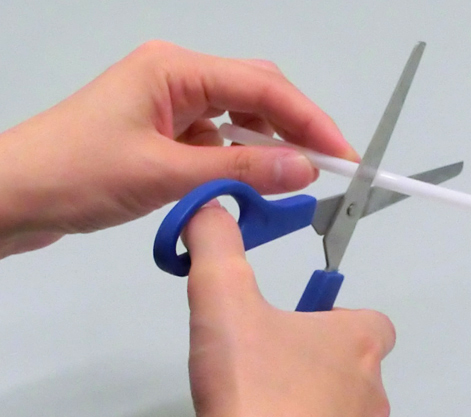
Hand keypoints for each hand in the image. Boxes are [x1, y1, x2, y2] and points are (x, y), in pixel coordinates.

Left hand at [0, 41, 356, 256]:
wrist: (14, 197)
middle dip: (295, 128)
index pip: (262, 86)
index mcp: (175, 70)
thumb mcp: (166, 174)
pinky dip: (239, 161)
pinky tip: (252, 181)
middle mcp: (176, 79)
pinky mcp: (162, 133)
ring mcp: (168, 106)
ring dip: (268, 146)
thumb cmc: (76, 175)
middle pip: (255, 94)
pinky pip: (216, 141)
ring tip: (296, 177)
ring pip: (238, 119)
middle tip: (329, 166)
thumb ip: (241, 170)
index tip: (342, 154)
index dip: (309, 120)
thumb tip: (305, 169)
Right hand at [184, 202, 395, 416]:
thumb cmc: (255, 395)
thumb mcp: (224, 304)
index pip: (373, 320)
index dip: (339, 316)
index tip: (302, 319)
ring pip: (343, 406)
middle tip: (270, 357)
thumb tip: (209, 211)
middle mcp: (369, 390)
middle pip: (356, 363)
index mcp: (355, 342)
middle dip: (316, 357)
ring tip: (262, 396)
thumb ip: (216, 249)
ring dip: (310, 396)